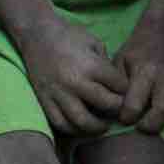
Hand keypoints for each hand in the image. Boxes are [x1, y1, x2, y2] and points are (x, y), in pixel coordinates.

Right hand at [13, 14, 129, 135]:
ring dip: (97, 128)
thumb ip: (107, 65)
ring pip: (82, 121)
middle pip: (106, 105)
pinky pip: (60, 123)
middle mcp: (75, 82)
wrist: (37, 34)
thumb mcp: (94, 43)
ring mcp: (58, 93)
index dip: (126, 91)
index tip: (127, 94)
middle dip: (117, 109)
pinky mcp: (44, 100)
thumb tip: (117, 86)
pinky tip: (81, 127)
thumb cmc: (69, 35)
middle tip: (119, 111)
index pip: (118, 86)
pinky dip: (73, 129)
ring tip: (103, 126)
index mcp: (91, 65)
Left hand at [114, 10, 163, 137]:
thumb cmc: (136, 52)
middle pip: (162, 109)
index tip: (124, 119)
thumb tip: (111, 112)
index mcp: (144, 71)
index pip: (134, 103)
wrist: (162, 33)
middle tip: (143, 128)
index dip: (127, 117)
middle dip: (151, 125)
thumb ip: (115, 85)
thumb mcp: (119, 61)